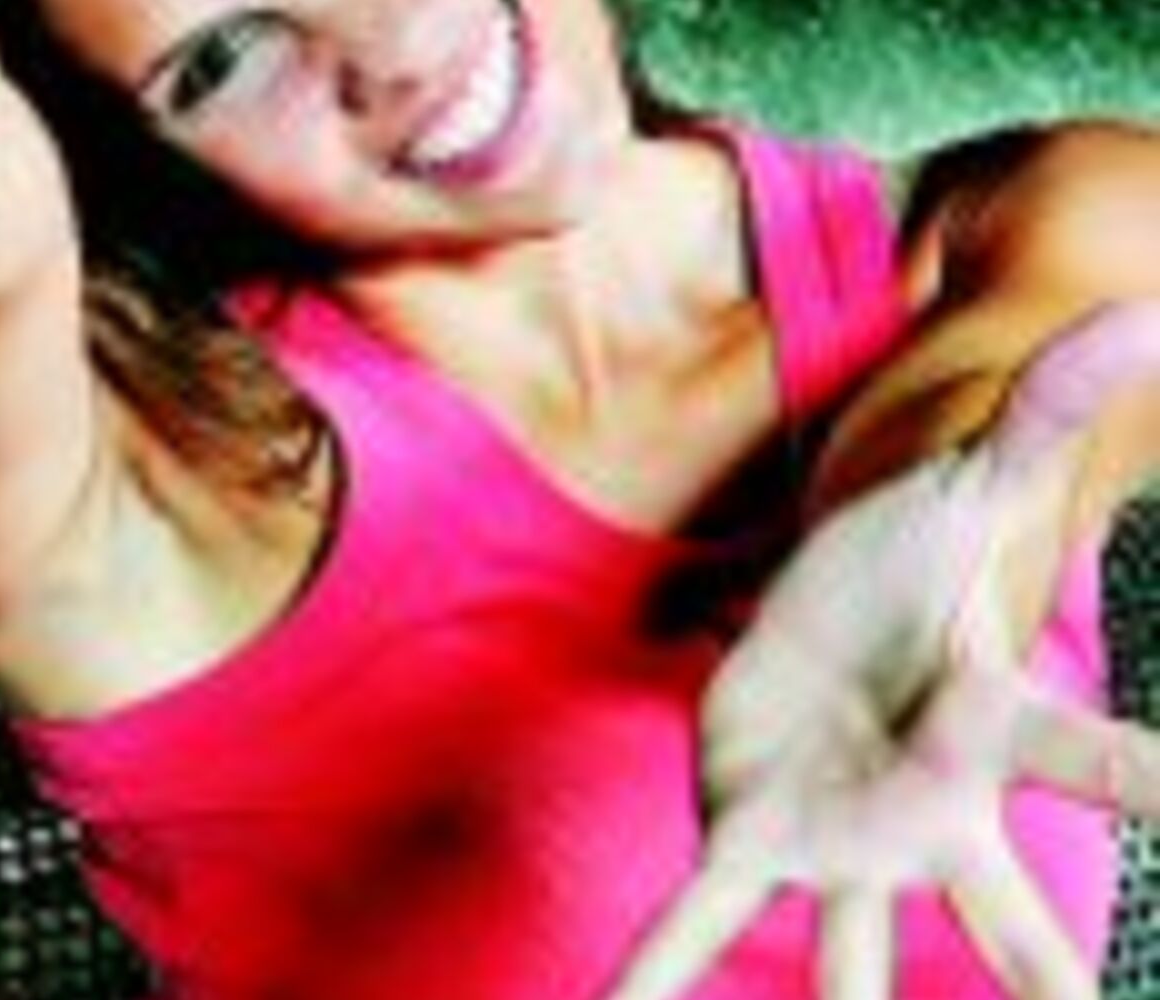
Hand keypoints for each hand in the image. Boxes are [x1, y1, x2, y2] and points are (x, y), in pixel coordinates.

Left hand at [610, 303, 1159, 999]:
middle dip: (1038, 974)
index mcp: (989, 728)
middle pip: (1001, 916)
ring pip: (853, 956)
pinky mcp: (750, 837)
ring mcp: (839, 841)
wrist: (822, 614)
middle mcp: (930, 813)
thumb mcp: (971, 486)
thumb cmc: (912, 566)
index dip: (1142, 780)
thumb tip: (1143, 313)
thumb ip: (1044, 412)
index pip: (1087, 752)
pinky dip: (662, 975)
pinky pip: (704, 920)